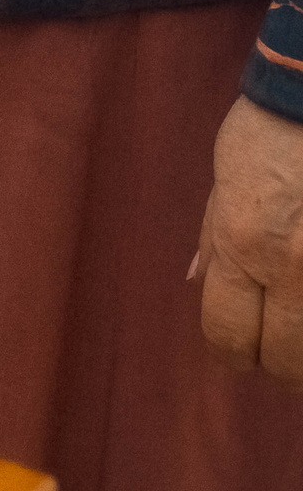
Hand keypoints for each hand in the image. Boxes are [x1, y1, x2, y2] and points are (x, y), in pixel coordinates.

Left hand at [196, 96, 302, 388]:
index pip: (229, 333)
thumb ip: (214, 236)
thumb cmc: (276, 126)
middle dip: (283, 363)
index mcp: (245, 243)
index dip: (234, 353)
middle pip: (287, 360)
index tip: (242, 352)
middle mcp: (297, 266)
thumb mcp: (227, 177)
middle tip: (285, 347)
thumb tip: (197, 281)